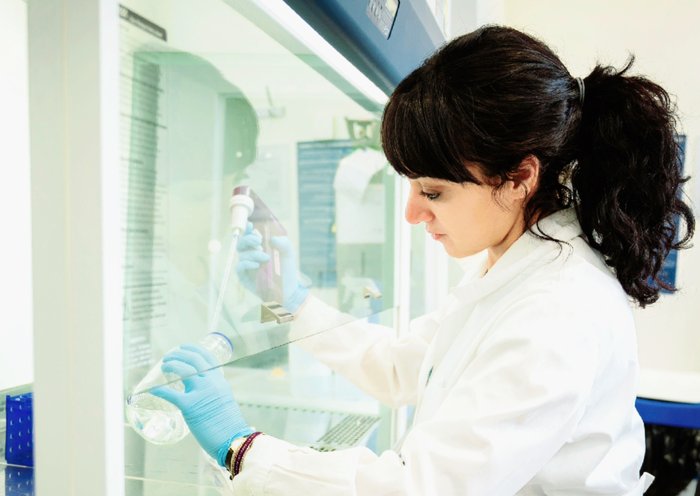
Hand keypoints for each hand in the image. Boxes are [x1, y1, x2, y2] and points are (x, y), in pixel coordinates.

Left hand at [150, 344, 252, 465]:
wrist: (232, 439)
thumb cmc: (228, 425)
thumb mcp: (224, 401)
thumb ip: (213, 393)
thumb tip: (201, 394)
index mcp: (220, 381)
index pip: (208, 358)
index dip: (194, 349)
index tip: (184, 347)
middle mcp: (211, 383)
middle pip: (194, 359)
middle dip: (179, 354)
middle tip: (169, 357)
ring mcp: (200, 393)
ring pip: (184, 369)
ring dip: (171, 364)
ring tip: (164, 366)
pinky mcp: (190, 406)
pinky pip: (171, 394)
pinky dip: (160, 390)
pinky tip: (152, 389)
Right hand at [236, 223, 308, 312]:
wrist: (288, 289)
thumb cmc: (287, 270)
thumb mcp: (288, 253)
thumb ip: (283, 242)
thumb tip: (272, 238)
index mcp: (259, 247)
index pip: (249, 235)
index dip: (247, 230)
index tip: (251, 226)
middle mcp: (251, 255)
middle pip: (242, 243)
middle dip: (248, 239)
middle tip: (259, 241)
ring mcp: (247, 266)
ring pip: (242, 254)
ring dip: (253, 253)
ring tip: (266, 257)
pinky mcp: (244, 277)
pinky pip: (239, 267)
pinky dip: (247, 264)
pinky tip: (257, 265)